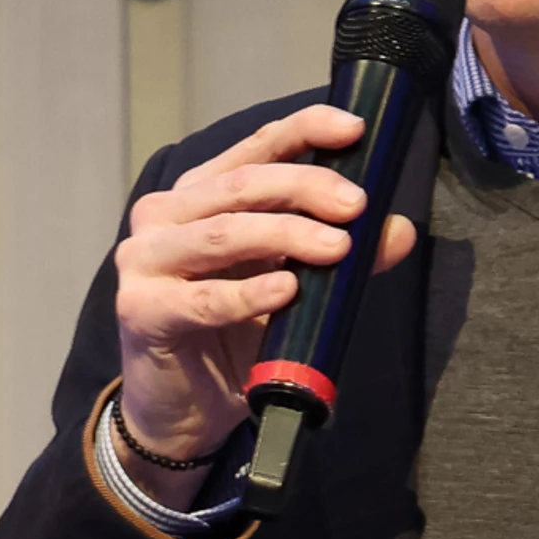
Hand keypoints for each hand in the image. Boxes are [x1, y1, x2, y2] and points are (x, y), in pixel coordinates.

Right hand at [111, 106, 418, 507]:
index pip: (255, 147)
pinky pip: (203, 299)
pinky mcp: (140, 310)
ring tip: (337, 248)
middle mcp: (166, 215)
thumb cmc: (231, 336)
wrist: (180, 409)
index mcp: (201, 195)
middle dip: (305, 188)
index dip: (304, 131)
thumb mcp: (292, 286)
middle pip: (242, 185)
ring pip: (223, 233)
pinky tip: (287, 291)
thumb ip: (337, 253)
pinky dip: (248, 294)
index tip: (354, 129)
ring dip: (284, 235)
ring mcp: (146, 260)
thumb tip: (397, 230)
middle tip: (357, 206)